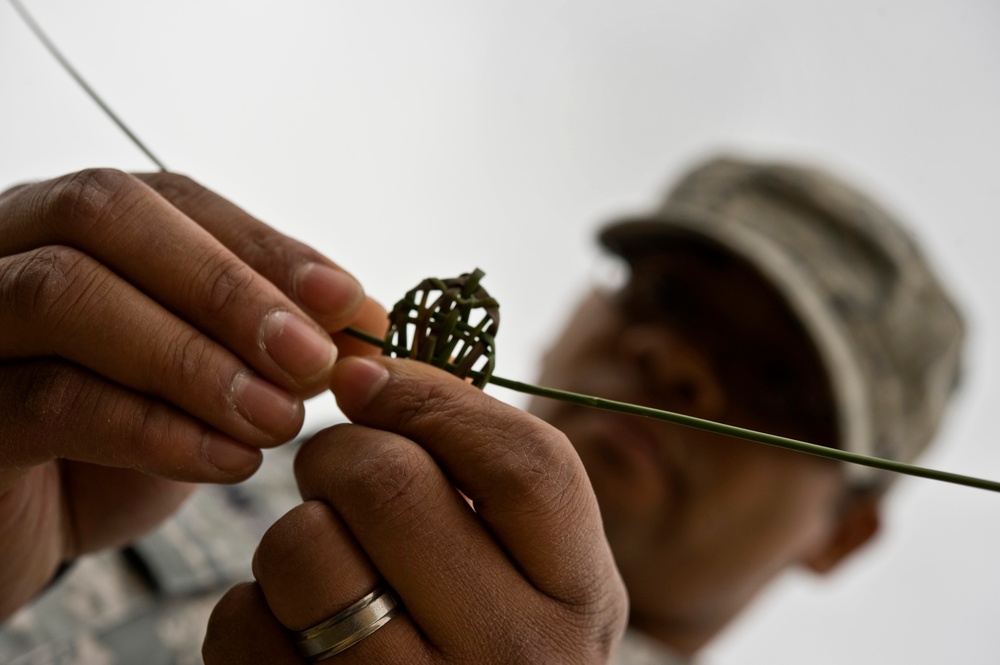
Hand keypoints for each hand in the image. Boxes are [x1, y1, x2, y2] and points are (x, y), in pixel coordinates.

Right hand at [0, 169, 385, 618]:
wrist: (30, 524)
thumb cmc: (121, 434)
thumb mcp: (208, 376)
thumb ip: (275, 337)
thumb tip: (367, 320)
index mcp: (73, 224)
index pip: (171, 197)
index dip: (265, 246)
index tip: (347, 304)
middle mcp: (7, 247)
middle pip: (106, 215)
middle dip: (228, 288)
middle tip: (314, 361)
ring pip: (65, 293)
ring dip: (194, 358)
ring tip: (280, 420)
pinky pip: (47, 399)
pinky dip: (155, 429)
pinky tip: (229, 460)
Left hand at [204, 356, 627, 663]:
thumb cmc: (496, 648)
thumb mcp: (540, 575)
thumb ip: (493, 481)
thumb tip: (369, 371)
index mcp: (579, 598)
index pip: (523, 462)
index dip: (430, 396)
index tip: (367, 376)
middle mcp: (513, 656)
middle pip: (390, 483)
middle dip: (338, 451)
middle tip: (334, 467)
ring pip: (302, 545)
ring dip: (294, 531)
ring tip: (324, 558)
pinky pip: (241, 623)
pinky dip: (252, 607)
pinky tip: (295, 628)